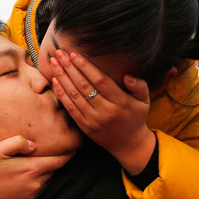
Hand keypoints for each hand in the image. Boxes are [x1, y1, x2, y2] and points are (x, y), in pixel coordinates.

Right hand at [0, 135, 72, 198]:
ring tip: (47, 161)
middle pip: (56, 170)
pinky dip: (41, 182)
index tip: (75, 145)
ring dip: (49, 172)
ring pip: (49, 180)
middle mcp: (36, 184)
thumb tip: (33, 144)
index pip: (61, 161)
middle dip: (59, 161)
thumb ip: (18, 142)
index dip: (69, 153)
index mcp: (32, 169)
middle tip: (61, 150)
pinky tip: (33, 175)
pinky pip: (40, 190)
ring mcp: (32, 195)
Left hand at [50, 51, 155, 174]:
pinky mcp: (84, 126)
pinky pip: (70, 108)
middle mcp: (105, 111)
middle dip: (70, 68)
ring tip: (54, 62)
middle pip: (84, 86)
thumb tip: (128, 76)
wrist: (128, 145)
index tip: (75, 54)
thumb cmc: (136, 118)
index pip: (100, 81)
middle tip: (60, 53)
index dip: (86, 67)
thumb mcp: (144, 101)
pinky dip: (61, 94)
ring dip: (62, 77)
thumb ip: (140, 86)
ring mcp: (93, 120)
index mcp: (120, 102)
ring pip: (74, 95)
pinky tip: (54, 81)